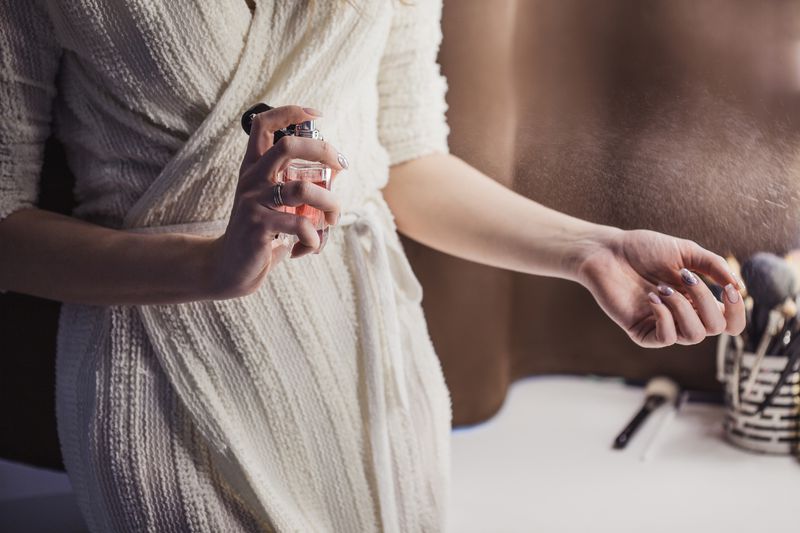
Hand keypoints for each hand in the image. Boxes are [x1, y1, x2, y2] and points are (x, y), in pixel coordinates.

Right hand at [207, 105, 346, 298]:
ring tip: (333, 219)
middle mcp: (251, 179)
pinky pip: (301, 226)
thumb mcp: (273, 202)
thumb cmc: (261, 233)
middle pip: (288, 146)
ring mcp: (253, 202)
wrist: (231, 268)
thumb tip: (334, 173)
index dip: (290, 112)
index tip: (316, 114)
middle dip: (323, 150)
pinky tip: (309, 247)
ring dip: (330, 204)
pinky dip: (315, 238)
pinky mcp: (259, 227)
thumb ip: (296, 185)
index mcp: (254, 167)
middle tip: (341, 166)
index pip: (263, 124)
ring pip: (303, 189)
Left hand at [576, 228, 745, 346]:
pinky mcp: (642, 331)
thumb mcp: (686, 251)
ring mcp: (662, 325)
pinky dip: (664, 317)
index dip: (737, 312)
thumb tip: (739, 287)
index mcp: (697, 300)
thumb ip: (714, 266)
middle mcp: (684, 316)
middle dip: (704, 300)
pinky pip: (665, 338)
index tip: (728, 289)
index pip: (729, 322)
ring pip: (693, 336)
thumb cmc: (644, 249)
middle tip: (684, 277)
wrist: (608, 251)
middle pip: (714, 328)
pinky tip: (652, 298)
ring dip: (683, 309)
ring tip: (662, 288)